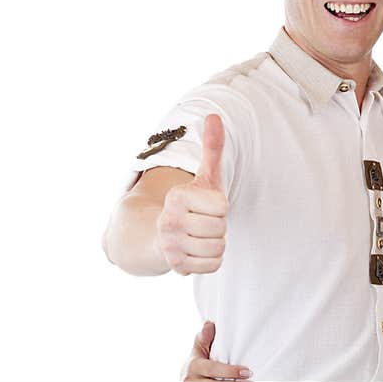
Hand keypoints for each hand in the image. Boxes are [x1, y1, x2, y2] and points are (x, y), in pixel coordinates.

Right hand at [155, 114, 228, 274]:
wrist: (159, 233)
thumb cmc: (191, 202)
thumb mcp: (204, 175)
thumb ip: (212, 147)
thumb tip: (214, 116)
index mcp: (177, 196)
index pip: (222, 206)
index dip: (220, 206)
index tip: (204, 204)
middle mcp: (168, 220)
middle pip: (221, 228)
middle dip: (218, 226)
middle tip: (202, 221)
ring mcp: (170, 245)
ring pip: (218, 248)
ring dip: (215, 243)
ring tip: (200, 235)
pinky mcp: (175, 266)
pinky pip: (214, 265)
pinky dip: (211, 260)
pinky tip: (197, 250)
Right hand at [183, 321, 252, 381]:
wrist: (186, 376)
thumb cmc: (198, 359)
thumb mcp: (199, 348)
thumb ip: (204, 338)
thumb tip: (209, 324)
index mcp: (193, 365)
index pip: (213, 369)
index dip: (230, 371)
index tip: (247, 371)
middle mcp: (191, 380)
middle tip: (251, 381)